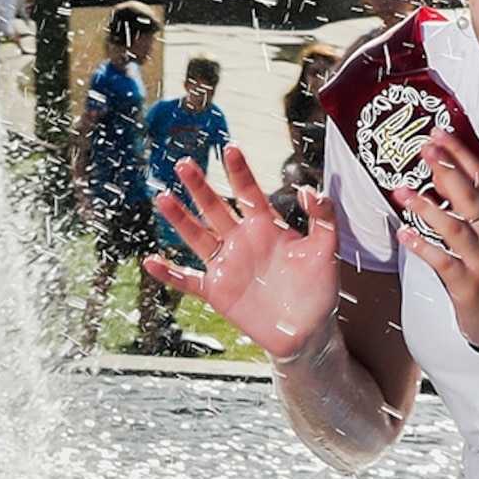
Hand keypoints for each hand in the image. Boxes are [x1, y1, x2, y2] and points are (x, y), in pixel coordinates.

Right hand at [145, 143, 337, 359]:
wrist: (309, 330)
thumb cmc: (319, 289)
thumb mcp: (328, 251)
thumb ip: (324, 218)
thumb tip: (310, 189)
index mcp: (267, 228)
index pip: (250, 193)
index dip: (240, 171)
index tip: (231, 147)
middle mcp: (242, 241)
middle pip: (215, 208)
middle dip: (200, 186)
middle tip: (184, 164)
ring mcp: (227, 265)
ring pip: (197, 236)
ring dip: (179, 219)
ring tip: (163, 198)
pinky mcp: (217, 291)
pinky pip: (187, 280)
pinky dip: (169, 273)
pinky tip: (151, 261)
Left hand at [390, 131, 478, 345]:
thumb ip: (468, 201)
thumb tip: (444, 168)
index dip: (460, 154)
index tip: (439, 132)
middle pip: (470, 196)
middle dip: (447, 170)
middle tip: (424, 149)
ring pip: (455, 228)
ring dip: (427, 207)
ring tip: (401, 190)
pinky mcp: (467, 284)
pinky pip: (443, 262)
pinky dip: (423, 247)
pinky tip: (404, 233)